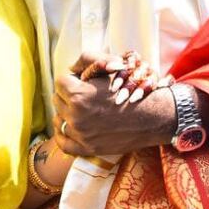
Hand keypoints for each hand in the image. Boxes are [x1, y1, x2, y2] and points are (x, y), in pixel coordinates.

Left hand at [53, 50, 174, 158]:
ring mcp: (80, 134)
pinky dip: (62, 134)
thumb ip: (86, 60)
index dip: (72, 80)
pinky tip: (69, 127)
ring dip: (65, 113)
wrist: (151, 116)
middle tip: (84, 96)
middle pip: (57, 100)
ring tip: (80, 110)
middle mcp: (76, 115)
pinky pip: (62, 142)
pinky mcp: (87, 148)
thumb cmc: (131, 89)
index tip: (81, 82)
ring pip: (58, 119)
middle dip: (68, 95)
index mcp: (79, 94)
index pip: (60, 82)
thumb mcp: (109, 68)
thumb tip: (70, 68)